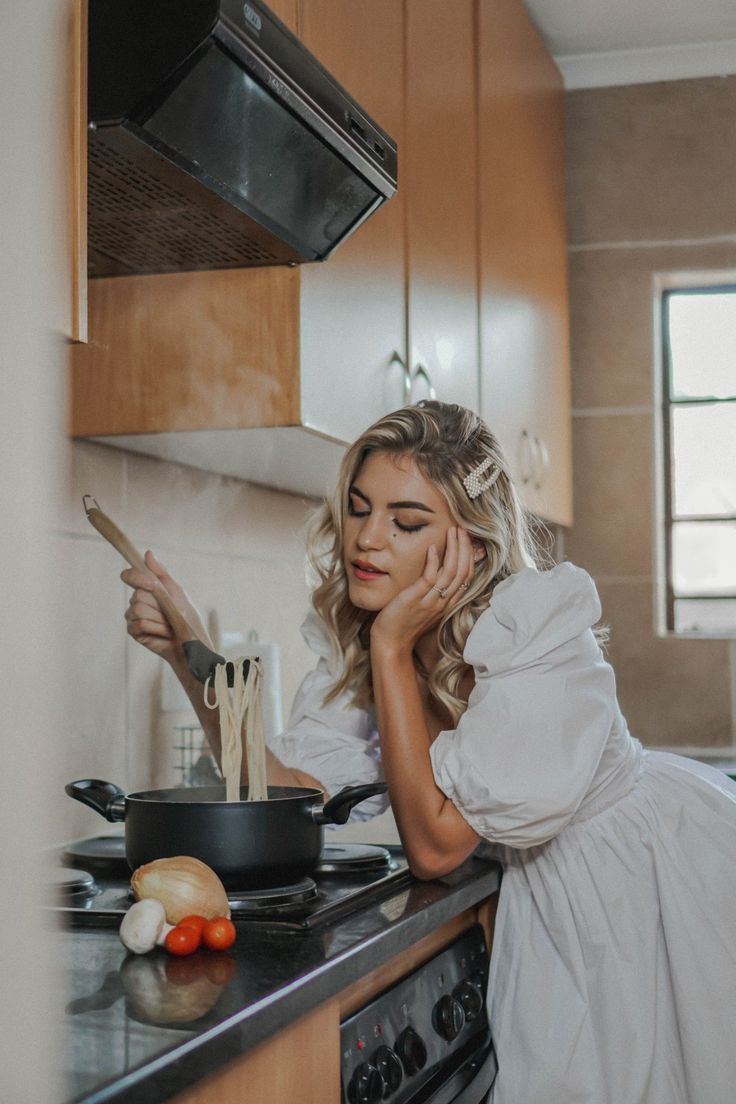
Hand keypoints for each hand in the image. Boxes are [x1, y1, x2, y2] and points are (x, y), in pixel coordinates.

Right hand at [121, 551, 211, 663]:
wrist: (191, 643)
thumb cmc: (187, 617)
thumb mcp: (177, 592)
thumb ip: (161, 574)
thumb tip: (148, 553)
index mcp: (147, 588)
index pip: (130, 576)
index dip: (135, 576)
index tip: (150, 583)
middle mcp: (137, 600)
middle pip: (138, 595)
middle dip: (159, 605)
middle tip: (170, 613)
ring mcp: (133, 616)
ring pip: (138, 609)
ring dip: (159, 619)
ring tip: (169, 625)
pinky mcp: (134, 631)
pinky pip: (139, 624)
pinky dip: (156, 629)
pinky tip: (164, 633)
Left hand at [370, 527, 473, 654]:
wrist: (391, 644)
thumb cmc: (404, 624)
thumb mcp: (424, 606)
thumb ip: (433, 591)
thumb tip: (435, 572)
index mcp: (447, 603)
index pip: (466, 576)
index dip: (469, 555)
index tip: (466, 538)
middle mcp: (443, 602)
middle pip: (463, 571)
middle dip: (465, 547)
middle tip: (462, 528)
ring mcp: (431, 601)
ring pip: (451, 572)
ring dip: (454, 549)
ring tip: (452, 531)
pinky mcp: (416, 599)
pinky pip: (430, 578)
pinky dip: (433, 561)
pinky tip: (432, 547)